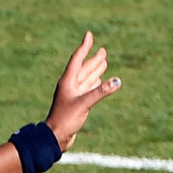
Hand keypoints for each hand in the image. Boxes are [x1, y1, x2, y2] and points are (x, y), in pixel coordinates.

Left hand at [45, 30, 122, 150]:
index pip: (77, 60)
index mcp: (67, 82)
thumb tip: (117, 81)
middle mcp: (70, 86)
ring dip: (94, 70)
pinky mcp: (77, 105)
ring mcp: (73, 96)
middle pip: (83, 68)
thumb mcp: (84, 104)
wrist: (55, 138)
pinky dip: (94, 84)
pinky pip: (87, 90)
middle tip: (103, 50)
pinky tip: (99, 80)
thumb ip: (100, 92)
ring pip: (86, 79)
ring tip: (103, 62)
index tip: (89, 35)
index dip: (84, 47)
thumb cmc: (65, 120)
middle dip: (93, 59)